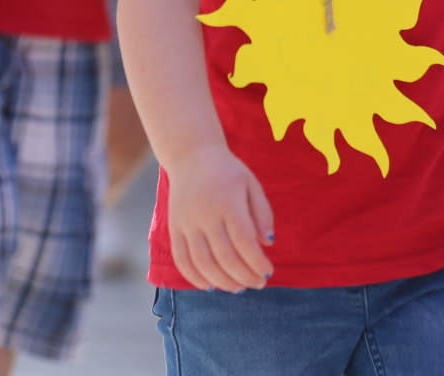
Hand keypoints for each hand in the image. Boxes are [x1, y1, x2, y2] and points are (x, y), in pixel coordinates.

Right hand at [165, 145, 275, 292]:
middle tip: (258, 284)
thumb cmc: (227, 171)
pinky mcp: (174, 228)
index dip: (257, 262)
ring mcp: (187, 222)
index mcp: (228, 202)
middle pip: (225, 256)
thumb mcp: (251, 183)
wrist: (191, 155)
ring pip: (203, 263)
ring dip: (222, 281)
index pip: (244, 242)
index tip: (268, 272)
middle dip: (244, 276)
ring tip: (238, 287)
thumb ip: (262, 213)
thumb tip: (268, 244)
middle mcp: (205, 214)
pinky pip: (182, 259)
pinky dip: (195, 277)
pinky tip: (210, 286)